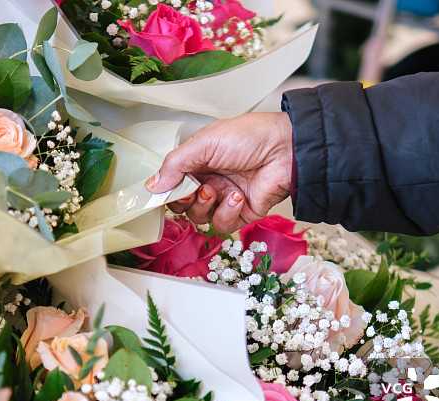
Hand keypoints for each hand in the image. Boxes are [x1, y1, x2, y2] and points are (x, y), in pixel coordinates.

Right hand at [145, 112, 293, 232]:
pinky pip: (222, 225)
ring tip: (216, 190)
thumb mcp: (204, 143)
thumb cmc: (249, 137)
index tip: (164, 191)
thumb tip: (152, 186)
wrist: (285, 149)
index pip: (172, 184)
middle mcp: (210, 180)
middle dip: (184, 200)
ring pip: (199, 218)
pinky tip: (237, 197)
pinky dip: (226, 213)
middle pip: (182, 205)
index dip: (167, 190)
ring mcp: (225, 198)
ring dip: (205, 206)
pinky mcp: (242, 213)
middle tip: (194, 189)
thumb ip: (174, 165)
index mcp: (198, 161)